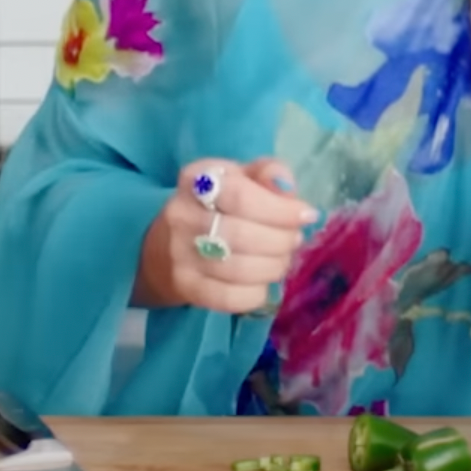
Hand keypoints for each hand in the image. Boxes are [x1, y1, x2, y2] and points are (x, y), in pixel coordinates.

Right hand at [153, 157, 318, 315]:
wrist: (164, 248)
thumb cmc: (215, 206)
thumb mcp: (240, 178)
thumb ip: (268, 173)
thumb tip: (287, 190)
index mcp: (196, 180)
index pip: (241, 196)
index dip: (280, 209)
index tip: (306, 215)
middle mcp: (181, 215)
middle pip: (242, 234)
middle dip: (281, 240)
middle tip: (294, 240)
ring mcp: (179, 254)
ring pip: (238, 269)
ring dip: (273, 267)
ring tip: (282, 260)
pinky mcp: (184, 287)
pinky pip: (229, 297)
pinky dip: (256, 293)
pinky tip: (262, 283)